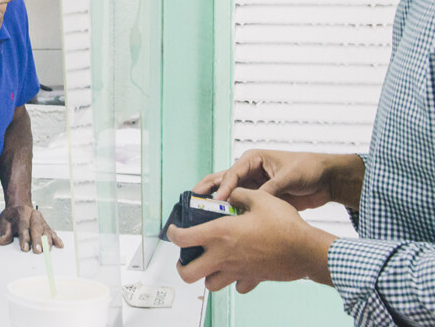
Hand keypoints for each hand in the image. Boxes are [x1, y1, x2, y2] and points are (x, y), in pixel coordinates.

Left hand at [0, 204, 63, 252]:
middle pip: (37, 228)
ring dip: (47, 241)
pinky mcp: (46, 225)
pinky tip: (59, 244)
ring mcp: (41, 220)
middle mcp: (34, 215)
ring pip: (46, 230)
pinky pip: (52, 232)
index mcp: (23, 212)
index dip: (24, 237)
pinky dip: (56, 238)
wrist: (20, 207)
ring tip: (47, 250)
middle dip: (38, 240)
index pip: (24, 225)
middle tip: (38, 250)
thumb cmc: (12, 215)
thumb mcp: (4, 220)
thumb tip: (3, 241)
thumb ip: (4, 231)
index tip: (24, 248)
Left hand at [167, 188, 335, 292]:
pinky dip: (234, 281)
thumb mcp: (260, 198)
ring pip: (210, 284)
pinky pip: (238, 286)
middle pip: (188, 273)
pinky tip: (238, 269)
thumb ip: (240, 194)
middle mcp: (224, 256)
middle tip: (186, 256)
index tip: (173, 229)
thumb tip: (232, 192)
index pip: (183, 238)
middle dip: (182, 266)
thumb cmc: (284, 224)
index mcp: (220, 234)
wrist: (306, 250)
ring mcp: (237, 271)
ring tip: (210, 262)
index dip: (172, 233)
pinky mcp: (253, 279)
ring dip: (206, 275)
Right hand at [192, 150, 362, 211]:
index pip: (232, 173)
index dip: (223, 188)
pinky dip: (231, 211)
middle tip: (192, 200)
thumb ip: (271, 188)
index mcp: (253, 159)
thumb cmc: (308, 169)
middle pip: (222, 180)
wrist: (326, 180)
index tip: (216, 201)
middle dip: (207, 189)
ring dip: (216, 202)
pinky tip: (222, 221)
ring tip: (200, 212)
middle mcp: (249, 170)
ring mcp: (253, 184)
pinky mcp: (259, 197)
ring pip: (229, 193)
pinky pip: (241, 204)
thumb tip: (254, 201)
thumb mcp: (289, 177)